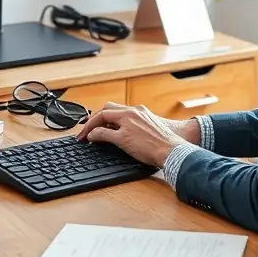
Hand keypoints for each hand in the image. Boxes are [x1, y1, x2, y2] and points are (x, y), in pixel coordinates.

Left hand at [77, 102, 198, 166]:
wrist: (173, 149)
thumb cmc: (166, 143)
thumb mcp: (151, 128)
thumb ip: (138, 125)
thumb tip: (127, 131)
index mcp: (139, 110)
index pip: (116, 107)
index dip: (103, 114)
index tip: (96, 121)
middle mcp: (132, 113)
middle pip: (106, 108)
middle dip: (93, 117)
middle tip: (86, 127)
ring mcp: (127, 124)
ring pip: (102, 116)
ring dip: (90, 124)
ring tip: (84, 134)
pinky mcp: (124, 137)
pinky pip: (103, 133)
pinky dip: (93, 135)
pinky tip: (91, 139)